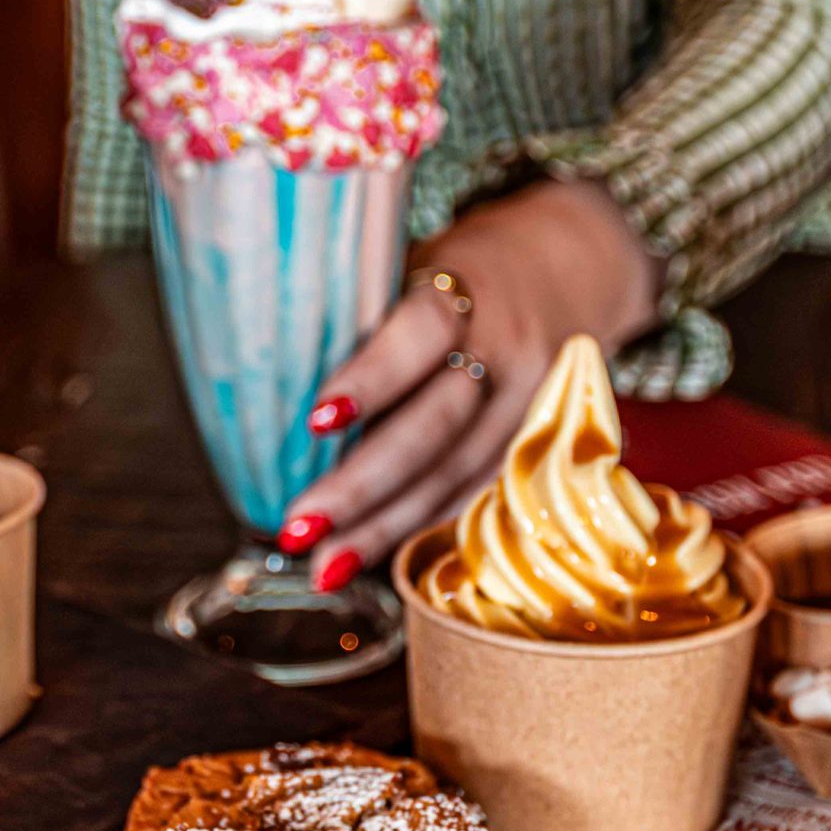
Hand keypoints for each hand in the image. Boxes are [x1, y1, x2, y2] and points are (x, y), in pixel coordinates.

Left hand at [280, 179, 662, 589]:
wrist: (564, 270)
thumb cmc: (457, 273)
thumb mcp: (414, 265)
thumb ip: (363, 314)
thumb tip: (265, 383)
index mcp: (470, 289)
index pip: (422, 331)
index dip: (372, 378)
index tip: (316, 420)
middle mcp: (508, 349)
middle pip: (437, 426)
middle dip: (363, 484)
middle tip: (298, 526)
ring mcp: (531, 405)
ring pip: (455, 475)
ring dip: (384, 528)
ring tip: (322, 566)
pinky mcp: (538, 447)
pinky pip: (474, 497)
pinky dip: (419, 529)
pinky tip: (369, 558)